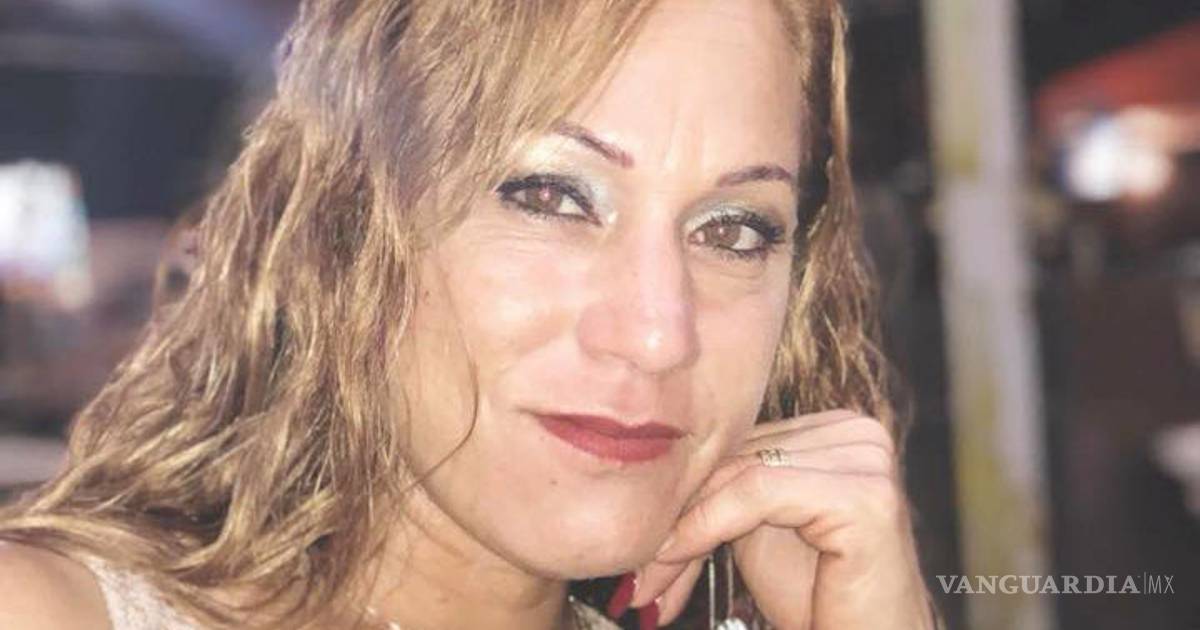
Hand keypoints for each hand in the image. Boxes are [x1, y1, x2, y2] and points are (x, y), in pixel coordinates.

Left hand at [628, 409, 933, 629]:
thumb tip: (644, 477)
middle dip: (680, 513)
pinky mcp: (865, 494)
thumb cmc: (816, 597)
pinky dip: (707, 524)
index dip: (685, 490)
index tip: (638, 542)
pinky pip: (759, 493)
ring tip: (649, 576)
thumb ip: (723, 488)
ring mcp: (869, 458)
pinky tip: (678, 554)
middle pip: (738, 454)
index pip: (741, 440)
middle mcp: (859, 431)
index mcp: (838, 429)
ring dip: (685, 526)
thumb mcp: (756, 529)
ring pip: (741, 471)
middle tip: (635, 570)